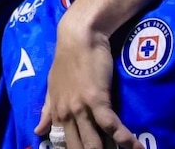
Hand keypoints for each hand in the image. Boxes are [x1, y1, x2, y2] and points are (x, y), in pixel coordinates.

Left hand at [35, 18, 142, 148]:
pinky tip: (136, 147)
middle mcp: (67, 116)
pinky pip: (111, 126)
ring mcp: (81, 109)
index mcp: (57, 114)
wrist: (79, 37)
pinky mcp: (98, 100)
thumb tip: (38, 131)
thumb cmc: (68, 60)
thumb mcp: (53, 87)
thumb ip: (47, 111)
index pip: (65, 145)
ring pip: (94, 142)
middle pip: (80, 148)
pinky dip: (124, 139)